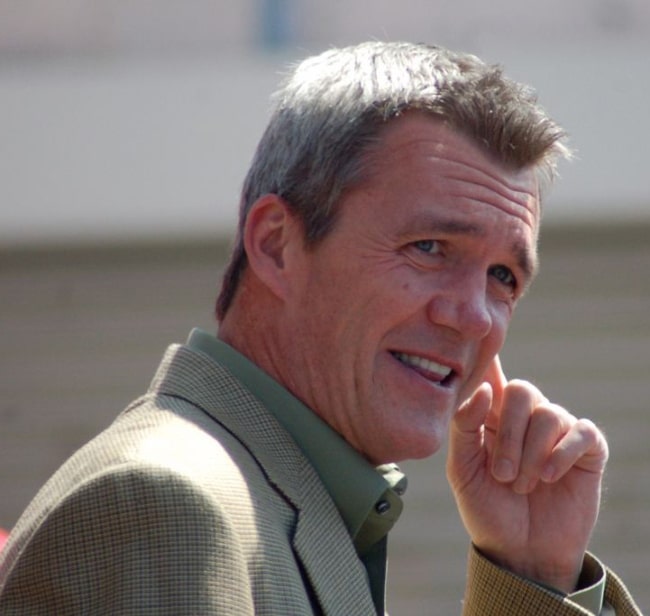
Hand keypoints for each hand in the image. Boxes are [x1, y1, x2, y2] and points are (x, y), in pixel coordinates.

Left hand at [446, 356, 608, 592]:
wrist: (519, 551)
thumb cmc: (486, 508)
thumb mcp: (462, 469)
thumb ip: (464, 426)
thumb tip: (483, 390)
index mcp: (490, 416)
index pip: (491, 374)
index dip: (489, 351)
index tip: (483, 330)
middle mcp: (523, 417)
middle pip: (521, 391)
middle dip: (508, 434)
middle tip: (502, 474)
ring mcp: (556, 432)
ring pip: (548, 413)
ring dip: (530, 452)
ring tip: (521, 485)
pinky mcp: (585, 449)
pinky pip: (580, 431)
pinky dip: (561, 454)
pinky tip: (548, 477)